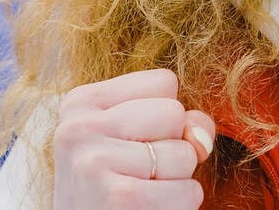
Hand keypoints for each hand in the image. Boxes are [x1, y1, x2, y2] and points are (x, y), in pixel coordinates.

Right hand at [53, 69, 215, 208]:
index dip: (164, 119)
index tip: (132, 146)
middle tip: (138, 174)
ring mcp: (94, 161)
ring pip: (185, 154)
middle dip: (172, 147)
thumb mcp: (136, 142)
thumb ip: (177, 123)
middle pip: (174, 113)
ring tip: (141, 193)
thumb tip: (199, 138)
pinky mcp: (119, 198)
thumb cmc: (115, 189)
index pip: (163, 82)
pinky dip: (180, 206)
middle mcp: (78, 127)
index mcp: (80, 103)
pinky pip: (187, 191)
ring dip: (177, 181)